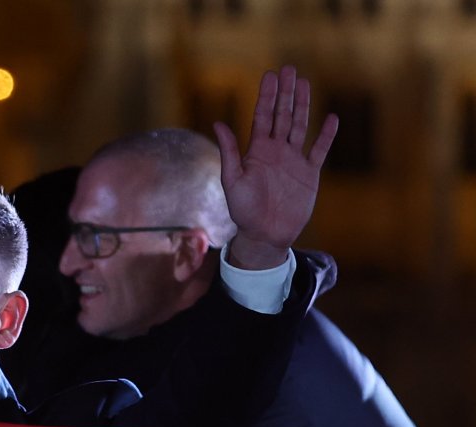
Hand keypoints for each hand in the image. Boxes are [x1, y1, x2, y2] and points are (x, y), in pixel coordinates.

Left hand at [214, 64, 338, 269]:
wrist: (265, 234)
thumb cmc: (243, 211)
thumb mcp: (232, 180)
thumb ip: (229, 152)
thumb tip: (218, 123)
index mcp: (256, 151)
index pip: (262, 116)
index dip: (266, 96)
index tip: (270, 75)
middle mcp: (276, 151)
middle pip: (282, 115)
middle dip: (285, 92)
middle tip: (289, 69)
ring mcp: (293, 160)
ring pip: (300, 125)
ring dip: (303, 105)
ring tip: (305, 83)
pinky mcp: (309, 173)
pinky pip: (320, 150)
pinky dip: (327, 135)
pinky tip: (332, 117)